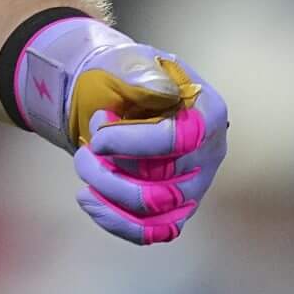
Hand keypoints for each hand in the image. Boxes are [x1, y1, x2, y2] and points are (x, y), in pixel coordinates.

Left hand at [71, 58, 227, 245]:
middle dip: (110, 169)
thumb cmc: (128, 77)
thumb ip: (142, 73)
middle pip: (164, 183)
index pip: (179, 140)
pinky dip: (115, 221)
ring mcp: (196, 186)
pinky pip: (151, 232)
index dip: (132, 143)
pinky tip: (88, 199)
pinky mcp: (177, 210)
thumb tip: (159, 90)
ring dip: (108, 194)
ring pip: (154, 212)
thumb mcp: (132, 61)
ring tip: (83, 166)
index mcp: (207, 113)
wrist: (119, 97)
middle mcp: (210, 154)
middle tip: (84, 148)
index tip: (98, 135)